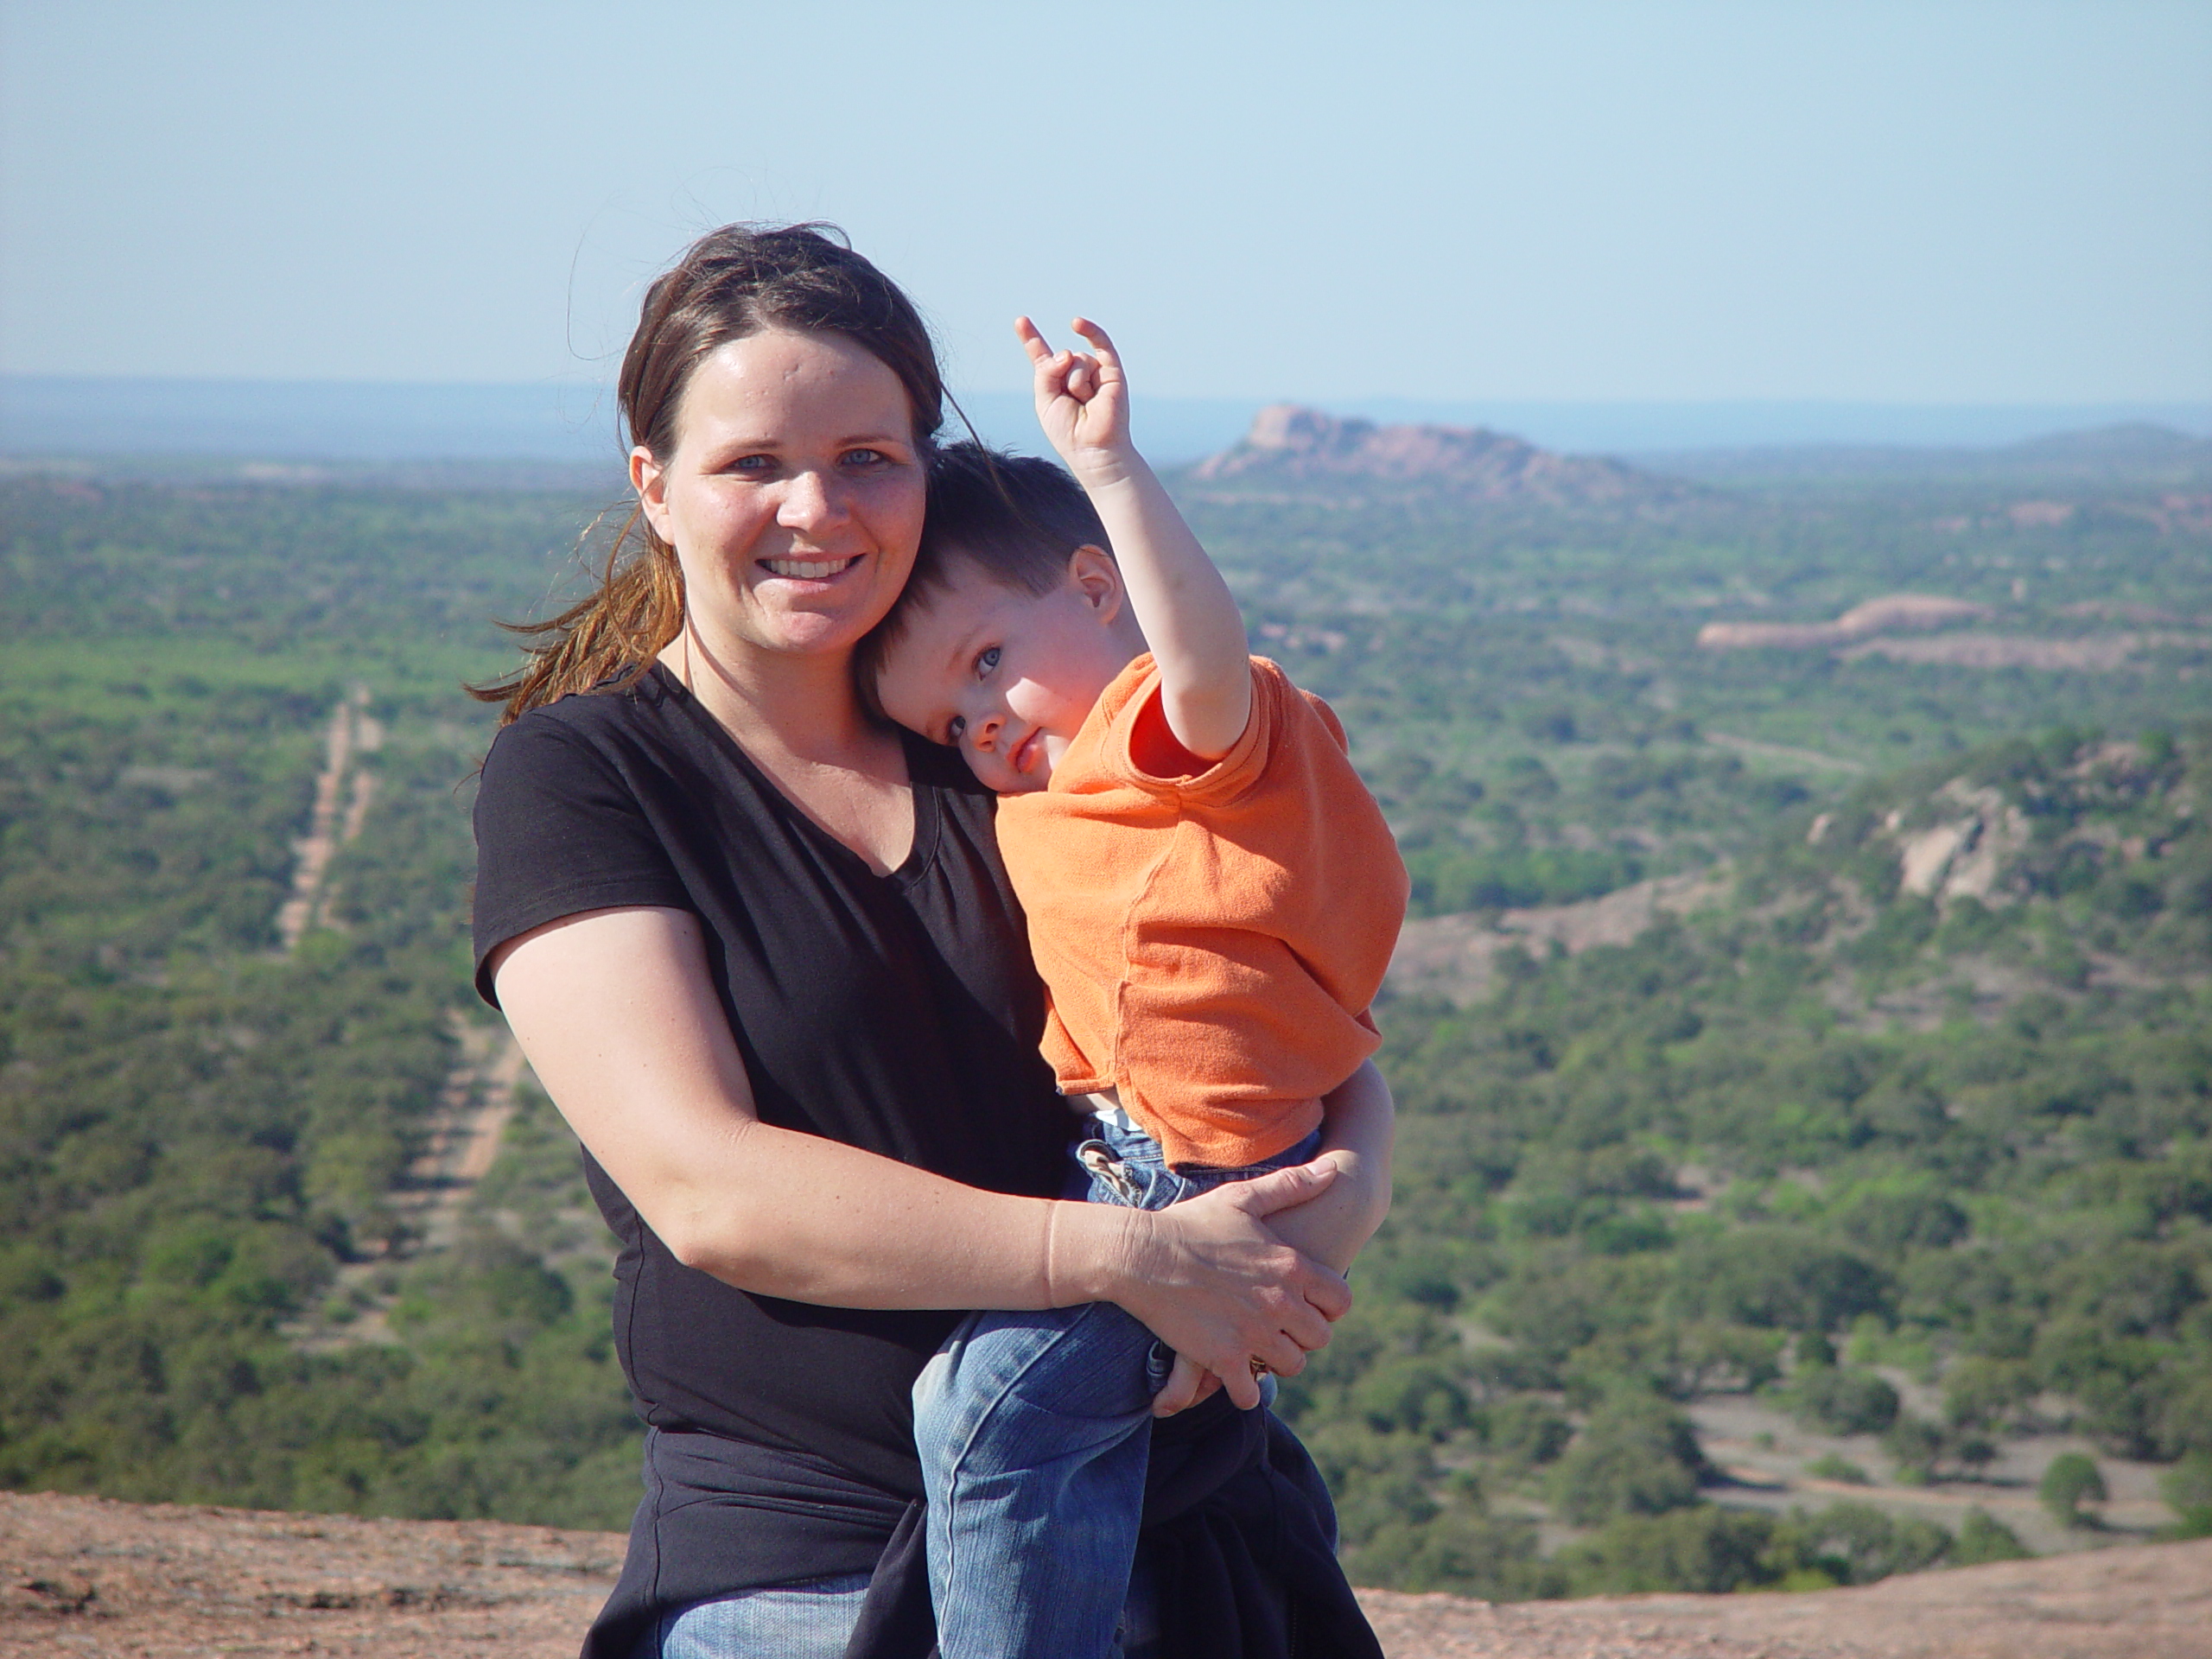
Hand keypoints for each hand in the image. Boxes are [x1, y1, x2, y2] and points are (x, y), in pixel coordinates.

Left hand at [1017, 315, 1132, 483]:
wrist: (1093, 448)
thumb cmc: (1068, 432)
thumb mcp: (1045, 400)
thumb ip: (1046, 371)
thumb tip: (1068, 351)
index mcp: (1055, 383)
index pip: (1042, 356)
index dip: (1031, 338)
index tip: (1021, 321)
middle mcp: (1075, 375)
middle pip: (1061, 356)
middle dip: (1060, 375)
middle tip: (1070, 401)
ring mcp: (1094, 373)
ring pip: (1077, 358)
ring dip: (1075, 381)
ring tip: (1085, 402)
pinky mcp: (1112, 372)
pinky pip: (1101, 344)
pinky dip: (1090, 331)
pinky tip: (1075, 323)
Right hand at [1105, 1158, 1352, 1410]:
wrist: (1142, 1254)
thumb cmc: (1191, 1222)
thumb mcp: (1243, 1197)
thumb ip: (1291, 1186)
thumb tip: (1333, 1171)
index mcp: (1291, 1266)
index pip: (1340, 1300)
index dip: (1329, 1306)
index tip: (1310, 1305)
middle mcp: (1280, 1302)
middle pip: (1319, 1337)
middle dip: (1304, 1335)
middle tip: (1281, 1328)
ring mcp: (1253, 1333)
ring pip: (1291, 1365)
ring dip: (1277, 1360)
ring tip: (1259, 1350)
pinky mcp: (1223, 1357)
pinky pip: (1250, 1392)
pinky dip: (1245, 1390)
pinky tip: (1234, 1377)